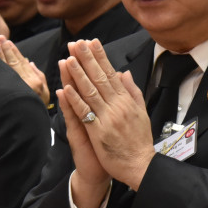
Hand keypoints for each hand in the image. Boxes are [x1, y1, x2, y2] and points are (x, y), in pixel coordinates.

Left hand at [0, 36, 47, 104]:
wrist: (30, 127)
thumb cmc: (37, 109)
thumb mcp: (43, 93)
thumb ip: (38, 75)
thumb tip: (30, 62)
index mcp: (34, 80)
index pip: (21, 61)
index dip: (13, 50)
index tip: (5, 41)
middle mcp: (26, 82)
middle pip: (12, 61)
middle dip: (3, 48)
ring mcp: (17, 87)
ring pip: (6, 66)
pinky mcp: (9, 91)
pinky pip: (2, 74)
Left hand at [57, 40, 154, 190]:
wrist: (141, 165)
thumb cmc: (139, 140)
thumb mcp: (141, 112)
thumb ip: (132, 91)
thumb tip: (124, 72)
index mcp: (126, 100)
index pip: (111, 73)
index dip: (100, 57)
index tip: (91, 42)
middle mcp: (117, 106)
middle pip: (99, 78)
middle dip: (87, 59)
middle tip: (77, 42)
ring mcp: (107, 118)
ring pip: (90, 92)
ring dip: (78, 74)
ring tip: (69, 58)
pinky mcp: (98, 132)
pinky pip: (85, 113)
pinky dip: (75, 100)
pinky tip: (66, 88)